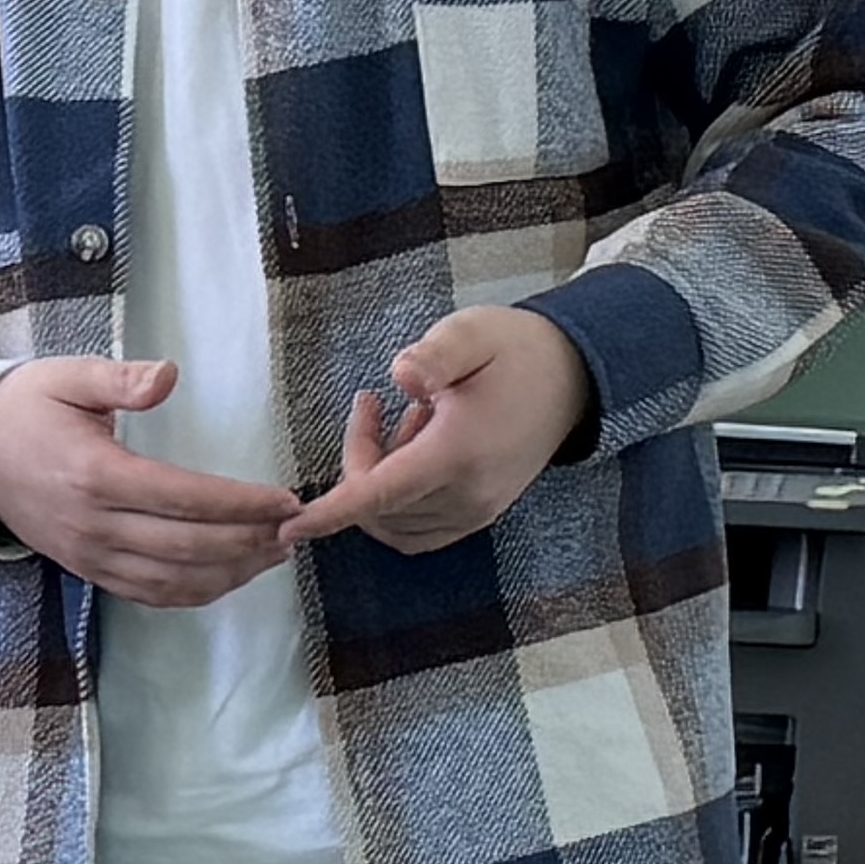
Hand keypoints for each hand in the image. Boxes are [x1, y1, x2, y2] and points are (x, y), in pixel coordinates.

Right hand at [0, 359, 302, 608]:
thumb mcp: (67, 377)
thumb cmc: (25, 409)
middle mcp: (94, 525)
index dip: (240, 504)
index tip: (285, 501)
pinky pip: (150, 595)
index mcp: (95, 475)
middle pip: (188, 547)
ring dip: (231, 573)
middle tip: (294, 530)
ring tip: (274, 554)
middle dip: (249, 542)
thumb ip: (119, 379)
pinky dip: (195, 593)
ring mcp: (90, 556)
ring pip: (174, 580)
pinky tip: (230, 576)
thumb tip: (168, 377)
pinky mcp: (88, 572)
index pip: (184, 498)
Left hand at [285, 306, 595, 556]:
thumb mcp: (473, 333)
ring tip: (403, 423)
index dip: (331, 513)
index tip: (290, 526)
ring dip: (378, 483)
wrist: (574, 379)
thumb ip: (435, 354)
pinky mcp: (480, 515)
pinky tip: (414, 451)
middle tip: (372, 408)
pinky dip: (398, 501)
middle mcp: (468, 495)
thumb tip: (401, 376)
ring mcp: (476, 511)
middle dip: (358, 463)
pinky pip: (418, 530)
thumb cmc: (516, 351)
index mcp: (459, 453)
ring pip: (395, 523)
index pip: (381, 495)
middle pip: (379, 507)